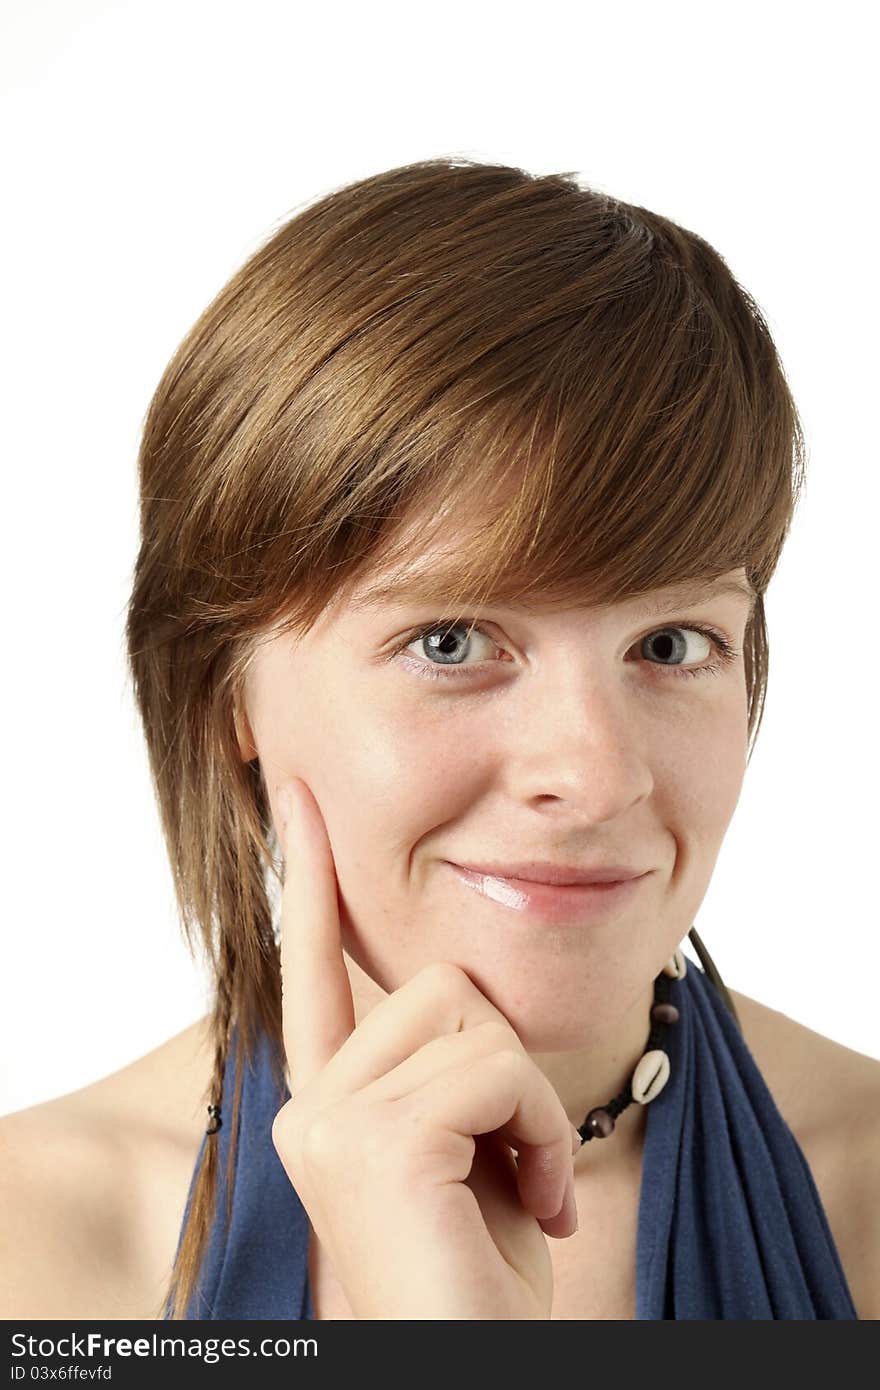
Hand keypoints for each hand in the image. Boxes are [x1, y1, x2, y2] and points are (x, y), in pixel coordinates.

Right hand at [270, 777, 580, 1319]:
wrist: (473, 1365)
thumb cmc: (481, 1281)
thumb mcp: (471, 1149)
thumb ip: (450, 1064)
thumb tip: (466, 991)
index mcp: (332, 1102)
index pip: (315, 966)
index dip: (309, 876)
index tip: (298, 794)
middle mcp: (311, 1103)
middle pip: (440, 981)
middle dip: (507, 1064)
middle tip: (514, 1161)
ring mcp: (330, 1120)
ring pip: (472, 1016)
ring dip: (528, 1102)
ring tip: (518, 1186)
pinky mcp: (374, 1137)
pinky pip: (496, 1067)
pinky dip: (537, 1129)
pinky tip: (529, 1204)